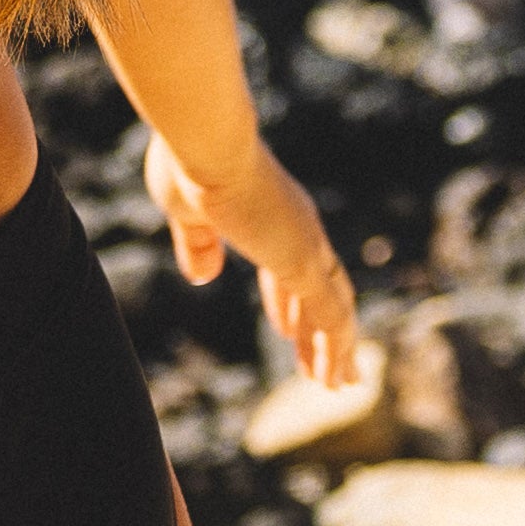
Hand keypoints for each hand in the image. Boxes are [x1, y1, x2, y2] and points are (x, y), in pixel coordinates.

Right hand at [148, 125, 361, 389]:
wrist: (207, 141)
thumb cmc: (190, 163)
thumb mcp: (186, 211)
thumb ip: (197, 245)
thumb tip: (203, 277)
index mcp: (271, 216)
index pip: (287, 271)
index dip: (288, 304)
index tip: (286, 329)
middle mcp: (297, 230)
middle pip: (319, 292)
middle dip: (317, 332)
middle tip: (322, 366)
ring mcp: (305, 246)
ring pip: (334, 310)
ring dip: (336, 350)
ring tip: (339, 384)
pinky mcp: (305, 263)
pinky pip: (332, 318)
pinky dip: (336, 350)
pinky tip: (333, 378)